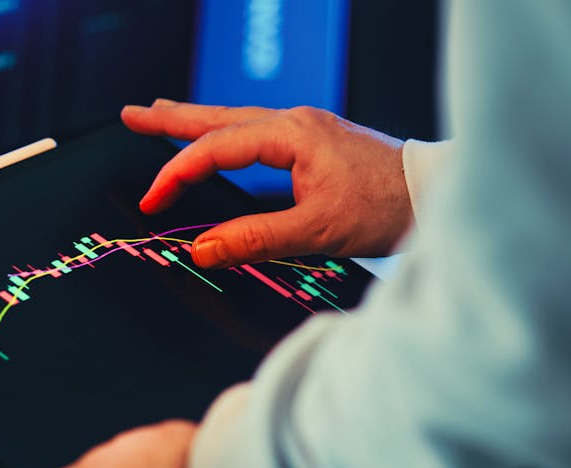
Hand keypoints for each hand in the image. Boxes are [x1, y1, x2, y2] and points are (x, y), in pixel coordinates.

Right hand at [121, 100, 412, 267]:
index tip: (152, 200)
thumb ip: (254, 239)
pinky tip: (223, 140)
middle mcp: (295, 123)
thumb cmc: (387, 208)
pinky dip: (228, 132)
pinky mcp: (316, 143)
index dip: (177, 173)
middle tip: (133, 115)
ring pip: (237, 121)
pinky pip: (257, 131)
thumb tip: (202, 249)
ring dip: (198, 120)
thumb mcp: (316, 230)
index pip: (216, 149)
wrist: (437, 195)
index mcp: (291, 136)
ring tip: (164, 118)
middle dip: (172, 119)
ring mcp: (307, 129)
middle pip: (219, 117)